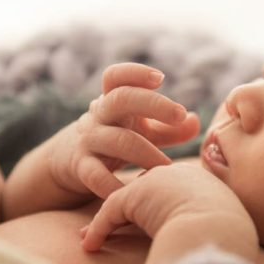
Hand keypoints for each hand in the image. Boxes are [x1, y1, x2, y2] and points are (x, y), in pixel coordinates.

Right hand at [47, 63, 200, 198]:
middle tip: (180, 114)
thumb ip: (170, 127)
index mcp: (113, 100)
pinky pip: (96, 175)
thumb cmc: (116, 139)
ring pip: (117, 140)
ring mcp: (89, 140)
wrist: (68, 161)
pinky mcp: (81, 166)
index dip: (135, 72)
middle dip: (153, 104)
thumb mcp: (142, 130)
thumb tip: (195, 121)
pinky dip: (114, 185)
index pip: (117, 77)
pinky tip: (133, 191)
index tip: (160, 78)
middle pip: (121, 99)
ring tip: (168, 166)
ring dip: (146, 152)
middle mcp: (99, 115)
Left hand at [81, 162, 256, 263]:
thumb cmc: (228, 244)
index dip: (155, 213)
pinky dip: (98, 230)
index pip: (172, 194)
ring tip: (89, 239)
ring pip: (125, 202)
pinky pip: (111, 212)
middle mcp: (180, 177)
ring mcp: (158, 181)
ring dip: (106, 222)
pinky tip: (89, 247)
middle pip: (146, 194)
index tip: (144, 230)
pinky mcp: (136, 195)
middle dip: (127, 213)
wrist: (220, 234)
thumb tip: (202, 263)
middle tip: (111, 231)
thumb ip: (207, 237)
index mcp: (205, 187)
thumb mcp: (223, 234)